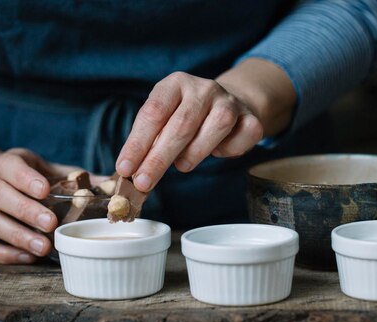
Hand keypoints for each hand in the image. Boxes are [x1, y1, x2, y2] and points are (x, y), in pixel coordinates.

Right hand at [0, 148, 80, 263]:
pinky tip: (28, 258)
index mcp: (7, 164)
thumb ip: (78, 178)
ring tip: (44, 248)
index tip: (45, 190)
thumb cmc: (32, 179)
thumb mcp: (51, 170)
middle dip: (25, 210)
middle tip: (51, 224)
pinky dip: (4, 255)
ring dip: (18, 237)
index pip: (9, 166)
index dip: (25, 178)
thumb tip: (113, 186)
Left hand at [115, 71, 264, 191]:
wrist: (229, 104)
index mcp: (175, 84)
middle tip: (143, 182)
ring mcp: (229, 102)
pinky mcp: (250, 119)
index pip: (153, 113)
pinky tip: (216, 151)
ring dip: (193, 155)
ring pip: (214, 130)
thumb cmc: (188, 117)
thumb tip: (132, 172)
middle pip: (180, 125)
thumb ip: (150, 141)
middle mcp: (203, 88)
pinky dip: (226, 153)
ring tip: (182, 165)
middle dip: (158, 159)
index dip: (138, 143)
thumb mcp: (165, 119)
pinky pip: (238, 142)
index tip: (125, 168)